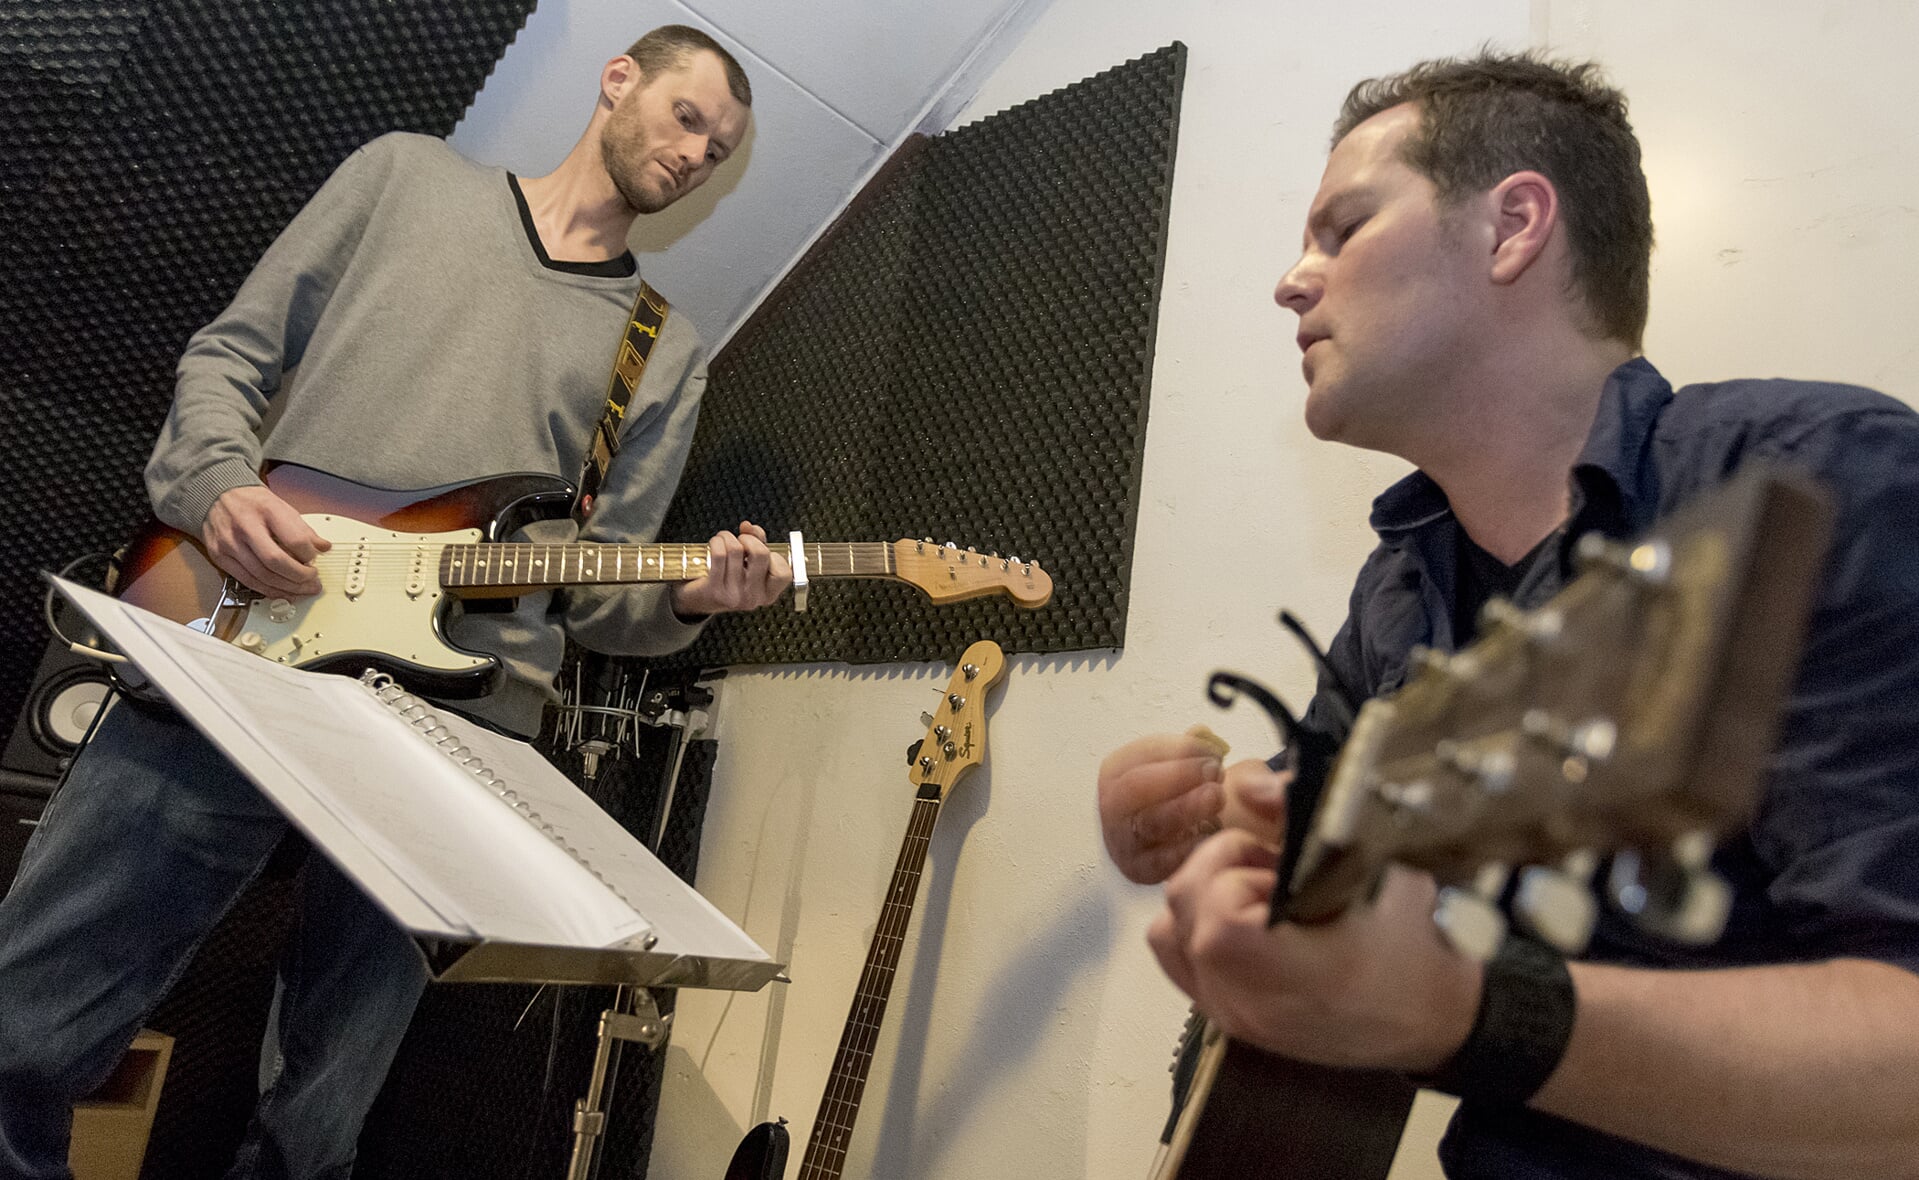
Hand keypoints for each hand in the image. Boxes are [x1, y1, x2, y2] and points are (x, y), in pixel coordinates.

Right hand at [202, 485, 330, 596]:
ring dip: (287, 588)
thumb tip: (323, 547)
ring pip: (261, 576)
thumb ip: (302, 529)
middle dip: (299, 577)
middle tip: (313, 580)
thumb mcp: (281, 506)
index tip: (315, 559)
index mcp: (266, 510)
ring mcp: (229, 543)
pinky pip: (247, 581)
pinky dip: (268, 590)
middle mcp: (245, 527)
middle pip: (276, 562)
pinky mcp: (219, 557)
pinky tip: (282, 591)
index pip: (294, 539)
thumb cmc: (251, 502)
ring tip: (302, 589)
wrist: (217, 496)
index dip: (309, 555)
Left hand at [669, 521, 792, 616]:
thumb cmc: (727, 579)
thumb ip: (757, 543)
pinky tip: (715, 543)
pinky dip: (717, 542)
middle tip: (741, 540)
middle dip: (749, 538)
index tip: (762, 551)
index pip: (783, 572)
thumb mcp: (749, 565)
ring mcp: (733, 595)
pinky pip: (719, 554)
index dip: (774, 555)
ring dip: (728, 537)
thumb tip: (749, 526)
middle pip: (760, 553)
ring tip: (724, 539)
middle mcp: (753, 597)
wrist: (699, 600)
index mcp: (768, 594)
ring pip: (736, 549)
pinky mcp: (714, 589)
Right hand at [1096, 729, 1287, 883]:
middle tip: (1215, 770)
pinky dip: (1189, 845)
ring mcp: (1123, 840)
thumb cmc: (1175, 795)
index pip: (1142, 753)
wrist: (1169, 840)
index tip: (1214, 750)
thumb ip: (1192, 745)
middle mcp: (1112, 806)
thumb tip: (1203, 734)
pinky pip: (1164, 860)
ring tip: (1217, 795)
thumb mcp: (1181, 763)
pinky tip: (1213, 830)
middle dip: (1179, 775)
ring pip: (1152, 822)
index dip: (1180, 749)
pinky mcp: (1140, 870)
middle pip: (1137, 786)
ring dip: (1187, 807)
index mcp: (1116, 771)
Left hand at [1148, 829, 1481, 1071]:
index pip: (1217, 907)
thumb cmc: (1413, 944)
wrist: (1433, 1014)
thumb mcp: (1377, 864)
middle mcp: (1249, 1002)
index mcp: (1289, 974)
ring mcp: (1232, 1016)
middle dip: (1223, 870)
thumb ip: (1308, 818)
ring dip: (1207, 898)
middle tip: (1274, 868)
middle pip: (1184, 906)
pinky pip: (1180, 961)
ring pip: (1170, 931)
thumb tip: (1254, 788)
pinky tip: (1248, 919)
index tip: (1279, 862)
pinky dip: (1200, 928)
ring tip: (1263, 895)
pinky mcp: (1228, 1019)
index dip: (1241, 867)